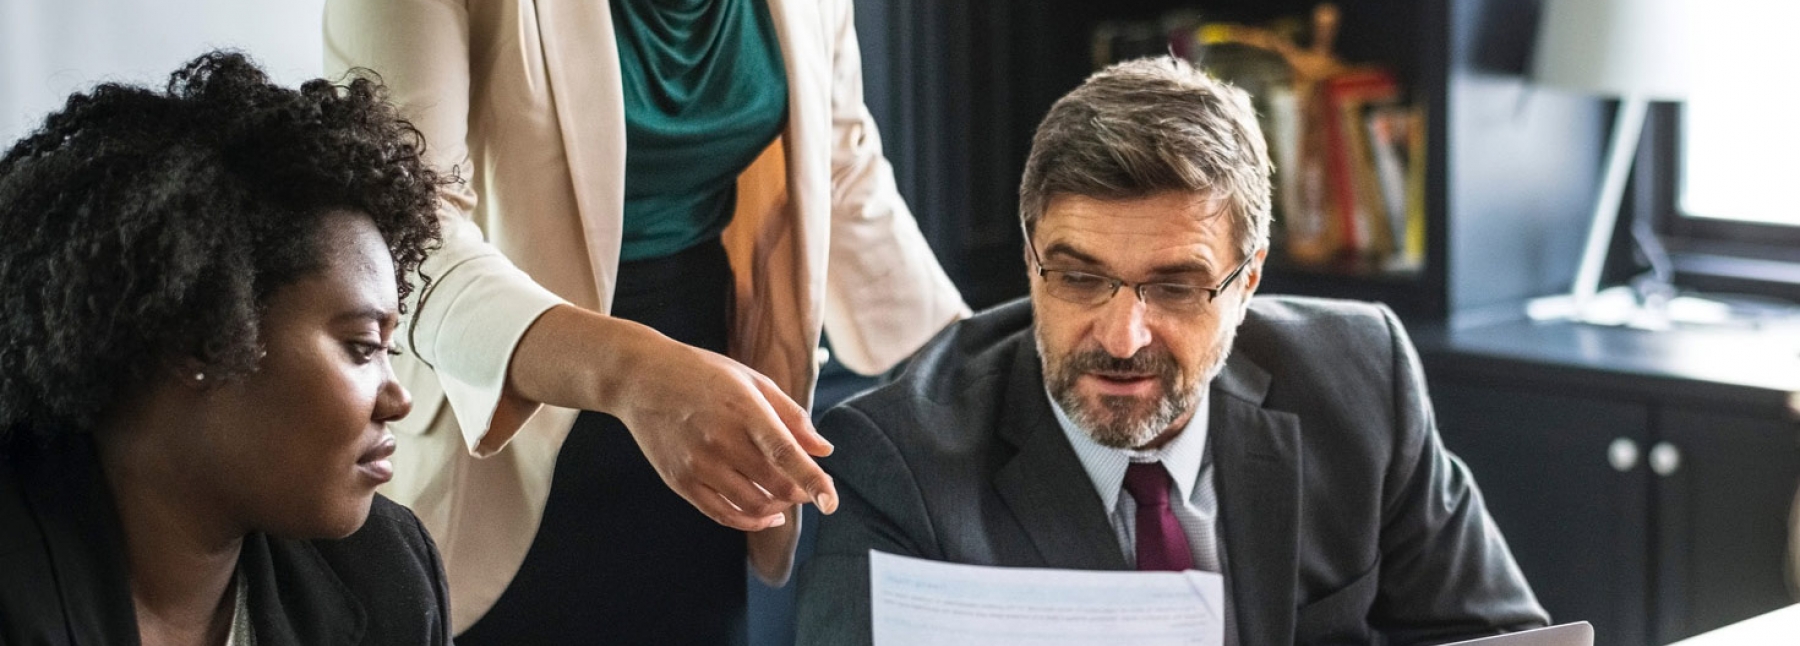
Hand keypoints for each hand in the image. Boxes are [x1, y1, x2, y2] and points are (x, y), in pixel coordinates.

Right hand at [507, 305, 838, 531]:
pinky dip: (750, 521)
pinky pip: (722, 514)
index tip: (831, 501)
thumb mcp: (752, 381)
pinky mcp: (680, 481)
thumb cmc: (704, 374)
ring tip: (787, 499)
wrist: (641, 378)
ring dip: (778, 509)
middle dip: (800, 494)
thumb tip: (824, 450)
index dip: (813, 480)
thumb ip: (791, 416)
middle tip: (808, 488)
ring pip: (752, 506)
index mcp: (744, 410)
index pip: (785, 454)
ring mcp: (698, 464)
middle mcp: (720, 440)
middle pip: (774, 486)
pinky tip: (766, 516)